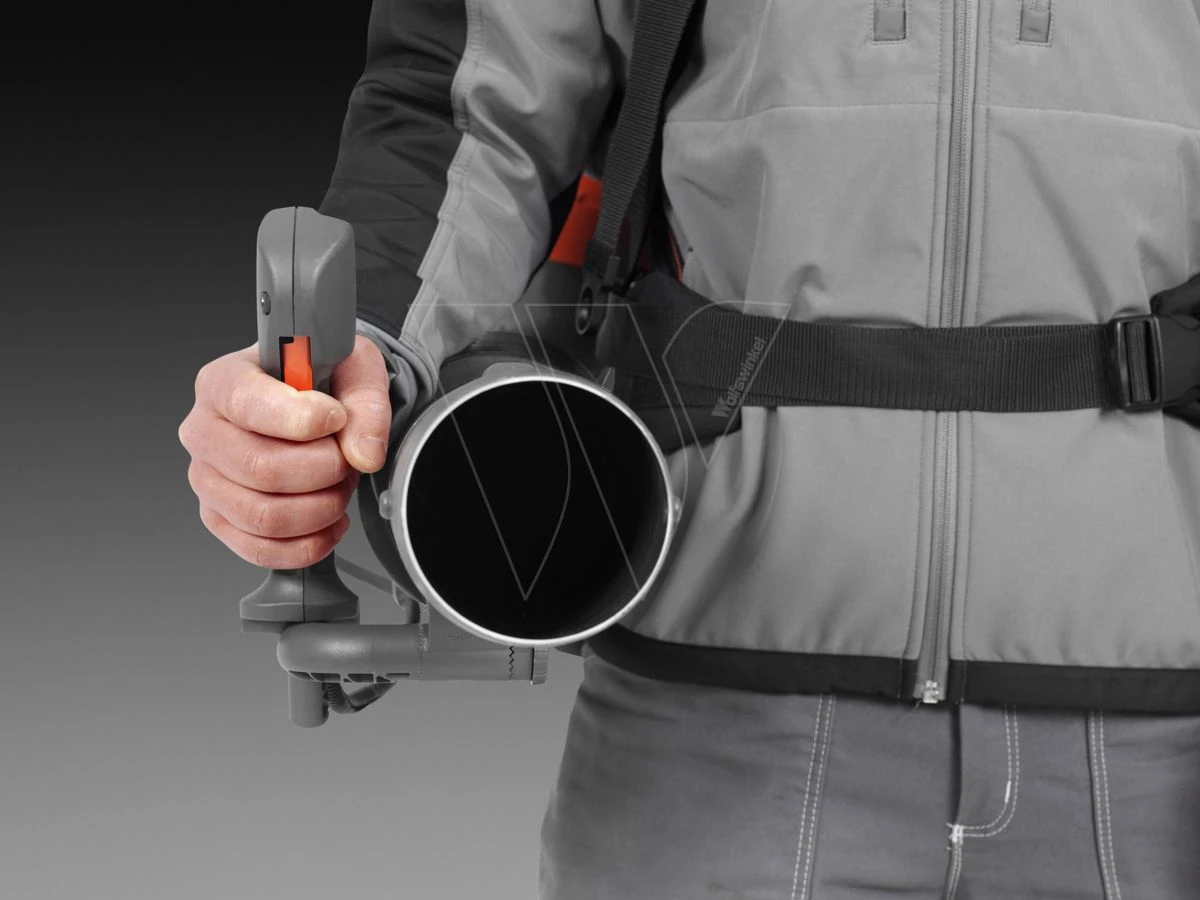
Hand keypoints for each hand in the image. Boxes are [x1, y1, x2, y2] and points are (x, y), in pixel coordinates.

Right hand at [178, 335, 390, 568]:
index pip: (248, 405)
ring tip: (340, 485)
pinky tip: (331, 521)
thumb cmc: (323, 379)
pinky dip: (309, 544)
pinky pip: (261, 549)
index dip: (302, 419)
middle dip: (323, 470)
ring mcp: (208, 479)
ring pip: (263, 516)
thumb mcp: (356, 369)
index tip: (336, 418)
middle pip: (260, 469)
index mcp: (224, 382)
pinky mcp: (220, 518)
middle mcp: (205, 431)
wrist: (317, 405)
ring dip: (321, 508)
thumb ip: (366, 404)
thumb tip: (364, 454)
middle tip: (347, 457)